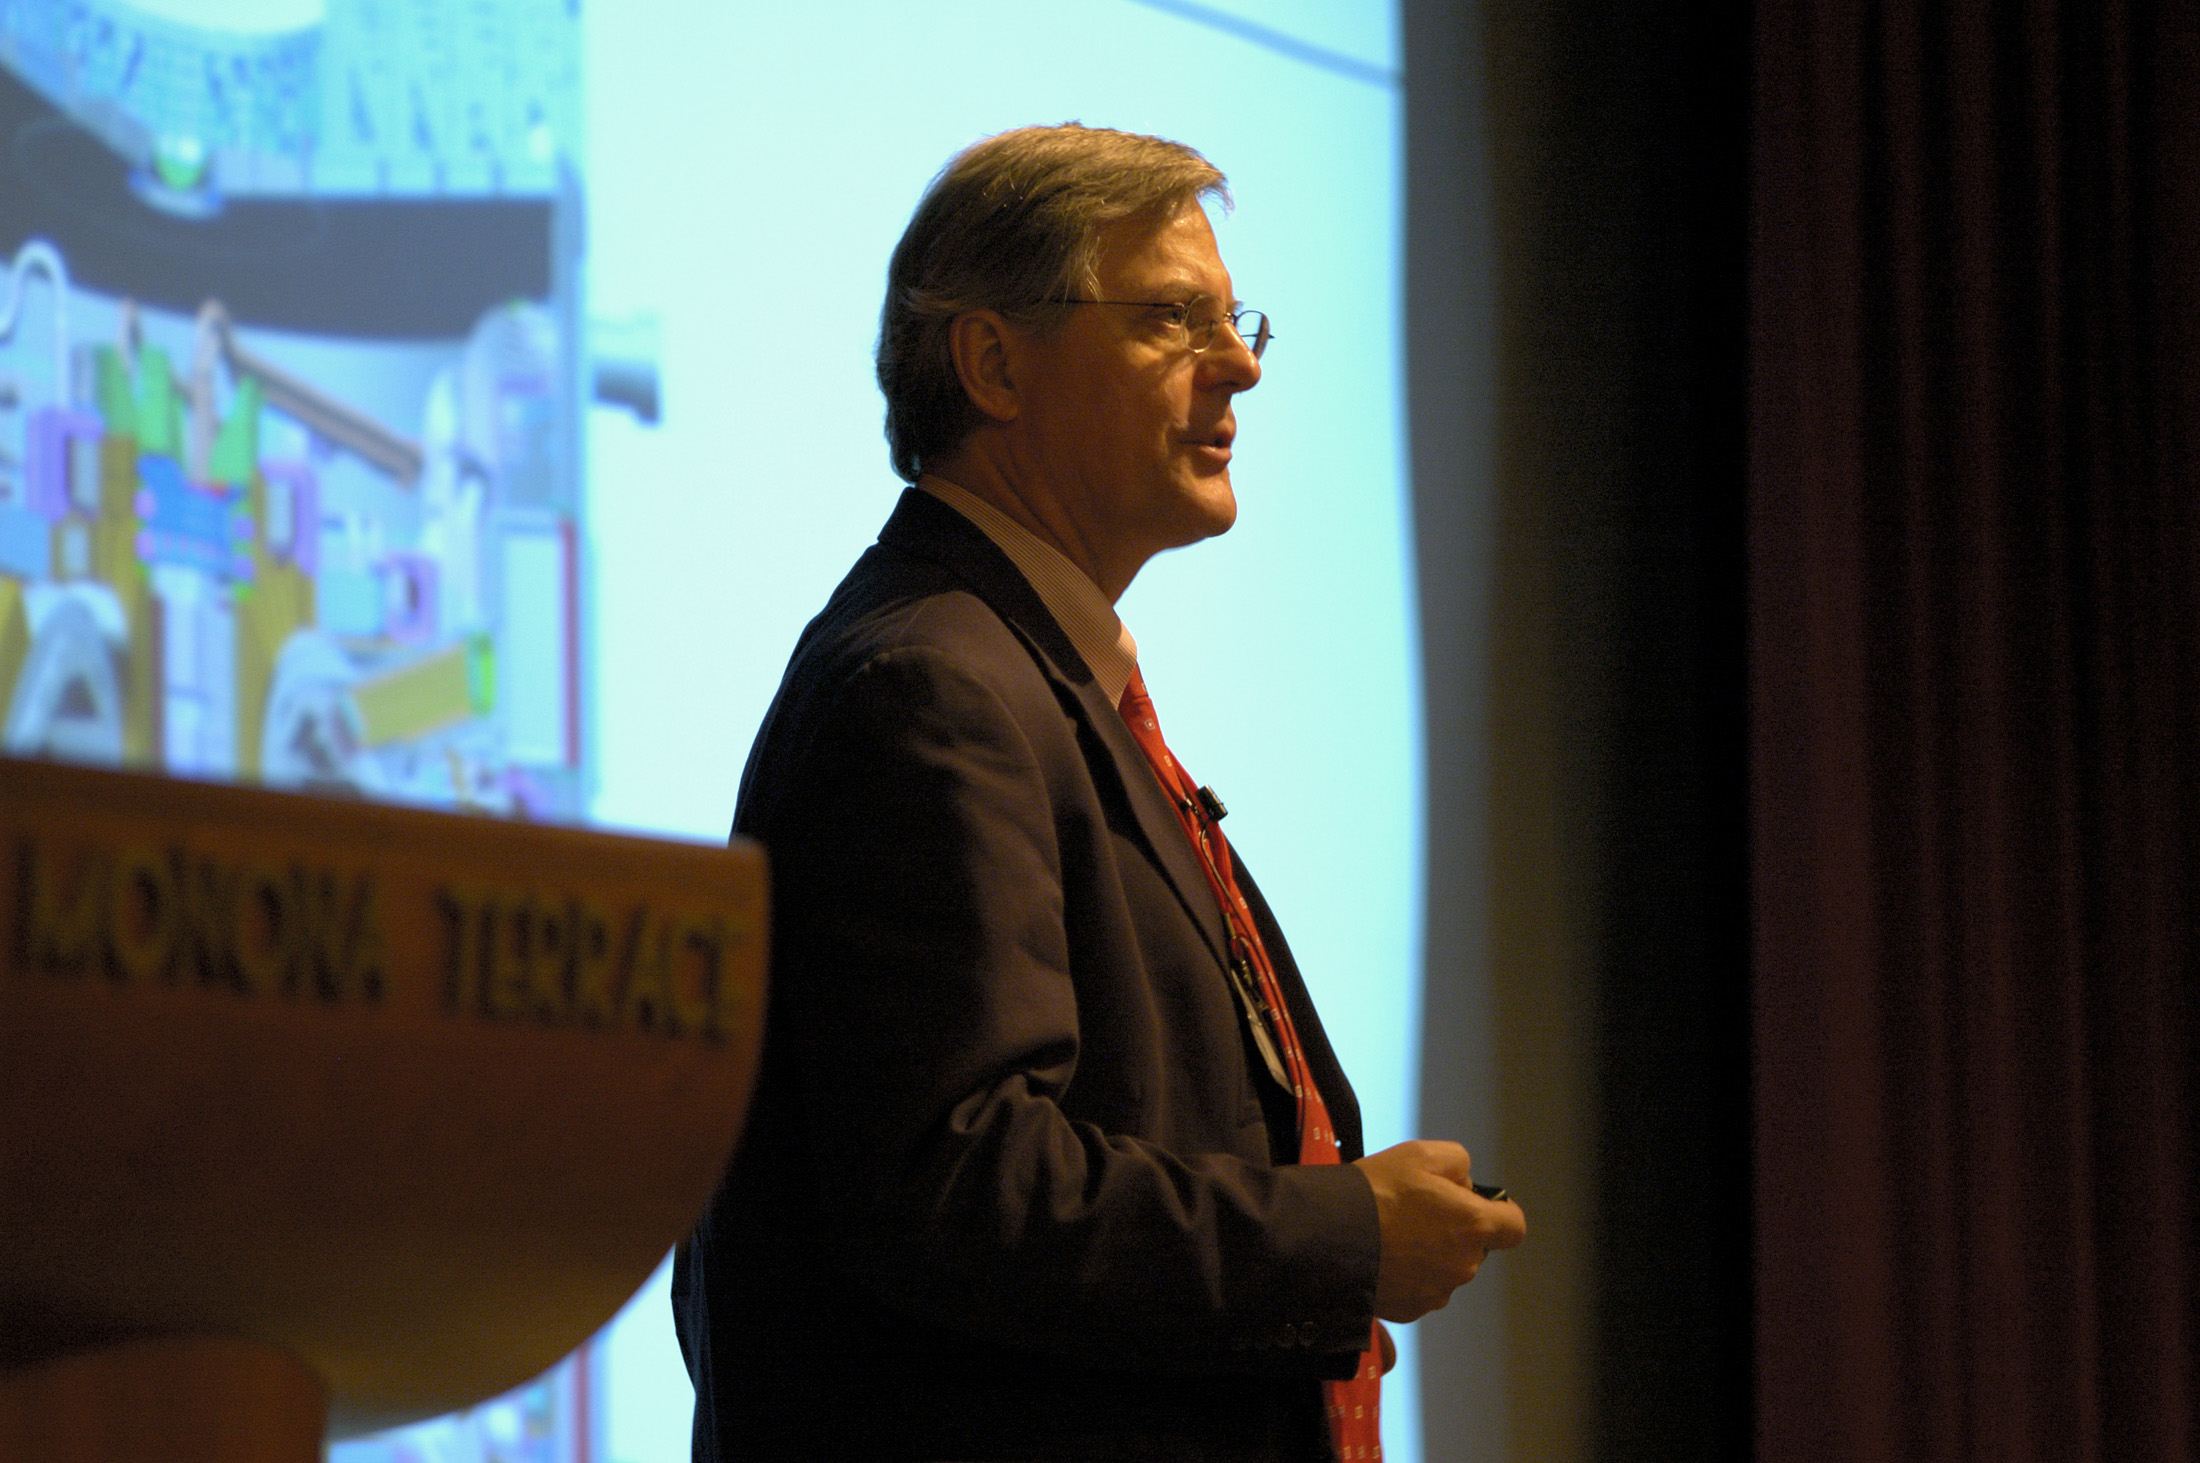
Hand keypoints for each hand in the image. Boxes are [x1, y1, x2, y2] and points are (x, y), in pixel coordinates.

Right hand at [1351, 1140, 1526, 1321]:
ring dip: (1429, 1255)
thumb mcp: (1422, 1153)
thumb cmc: (1377, 1190)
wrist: (1328, 1235)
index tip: (1477, 1205)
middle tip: (1414, 1212)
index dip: (1500, 1213)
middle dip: (1453, 1230)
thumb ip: (1459, 1163)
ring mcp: (1437, 1293)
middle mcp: (1463, 1265)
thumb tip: (1466, 1185)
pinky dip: (1407, 1276)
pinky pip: (1419, 1290)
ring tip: (1391, 1235)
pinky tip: (1381, 1257)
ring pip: (1445, 1269)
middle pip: (1473, 1247)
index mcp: (1474, 1225)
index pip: (1514, 1227)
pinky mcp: (1411, 1311)